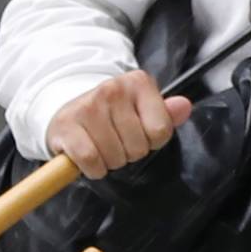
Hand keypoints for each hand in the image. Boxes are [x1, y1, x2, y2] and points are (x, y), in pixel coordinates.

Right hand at [45, 71, 192, 180]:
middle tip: (116, 142)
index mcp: (138, 83)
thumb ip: (166, 113)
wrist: (68, 113)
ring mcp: (87, 105)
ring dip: (110, 162)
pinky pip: (91, 160)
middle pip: (138, 147)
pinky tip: (90, 159)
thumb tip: (184, 106)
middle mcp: (113, 89)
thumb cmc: (111, 115)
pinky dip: (93, 169)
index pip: (160, 131)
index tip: (139, 134)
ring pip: (115, 156)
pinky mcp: (67, 124)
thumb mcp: (143, 109)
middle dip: (129, 153)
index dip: (151, 142)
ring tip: (102, 148)